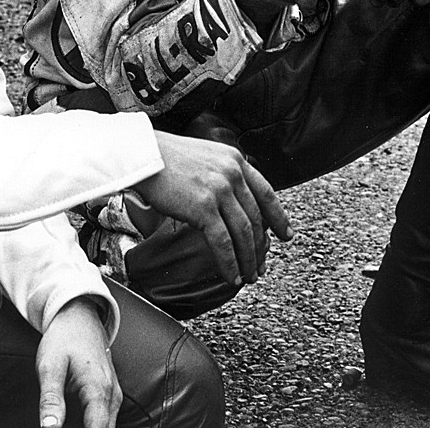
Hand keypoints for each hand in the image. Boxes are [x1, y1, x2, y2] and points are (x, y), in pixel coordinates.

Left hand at [36, 297, 121, 427]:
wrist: (79, 315)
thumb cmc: (63, 338)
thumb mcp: (49, 366)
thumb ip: (50, 400)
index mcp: (98, 389)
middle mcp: (112, 395)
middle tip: (59, 424)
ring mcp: (114, 394)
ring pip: (107, 427)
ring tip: (65, 421)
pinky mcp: (111, 394)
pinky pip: (106, 420)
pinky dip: (93, 426)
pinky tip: (76, 423)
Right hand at [139, 131, 292, 285]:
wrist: (143, 154)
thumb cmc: (165, 157)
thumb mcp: (205, 157)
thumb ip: (222, 174)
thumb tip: (230, 199)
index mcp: (235, 160)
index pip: (266, 192)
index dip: (278, 217)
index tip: (286, 235)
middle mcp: (232, 173)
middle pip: (256, 218)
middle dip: (261, 247)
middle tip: (261, 265)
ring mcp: (219, 190)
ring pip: (244, 233)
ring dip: (248, 259)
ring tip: (249, 276)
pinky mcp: (204, 207)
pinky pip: (223, 242)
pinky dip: (230, 263)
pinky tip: (232, 275)